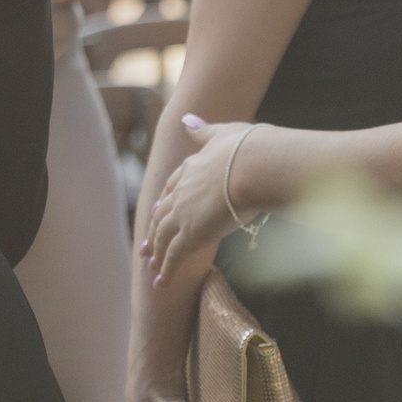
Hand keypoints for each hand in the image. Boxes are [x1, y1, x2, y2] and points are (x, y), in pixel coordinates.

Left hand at [141, 116, 255, 283]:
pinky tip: (159, 283)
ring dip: (156, 253)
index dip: (164, 201)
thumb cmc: (249, 149)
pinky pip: (173, 256)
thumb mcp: (223, 133)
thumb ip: (203, 130)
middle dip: (153, 231)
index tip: (157, 210)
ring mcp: (184, 214)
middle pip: (161, 214)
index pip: (172, 187)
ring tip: (150, 265)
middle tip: (146, 245)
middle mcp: (182, 192)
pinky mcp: (191, 234)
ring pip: (162, 237)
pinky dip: (165, 270)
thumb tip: (186, 118)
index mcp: (191, 169)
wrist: (255, 165)